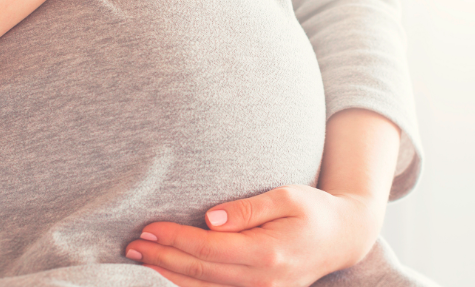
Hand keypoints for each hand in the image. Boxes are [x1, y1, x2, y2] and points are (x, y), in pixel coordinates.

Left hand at [124, 185, 383, 286]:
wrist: (342, 239)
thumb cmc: (313, 210)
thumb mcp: (286, 196)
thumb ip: (248, 208)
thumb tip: (211, 219)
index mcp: (268, 253)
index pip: (208, 249)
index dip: (174, 240)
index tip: (147, 228)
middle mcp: (263, 281)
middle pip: (200, 273)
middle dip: (162, 259)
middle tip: (131, 245)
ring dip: (168, 276)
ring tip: (140, 259)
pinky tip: (167, 275)